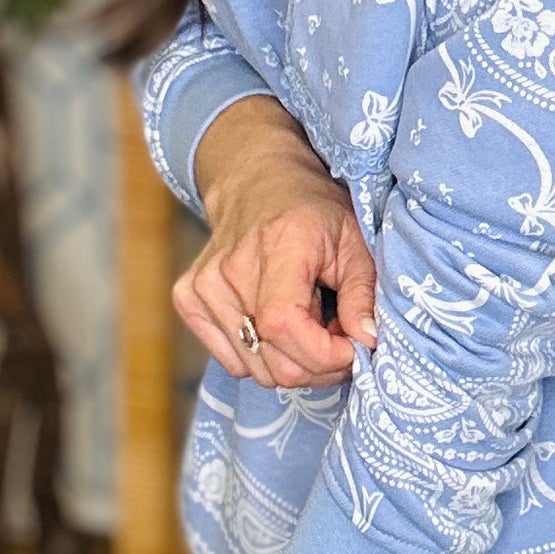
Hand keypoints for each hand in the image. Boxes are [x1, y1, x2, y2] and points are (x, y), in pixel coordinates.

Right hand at [178, 93, 376, 388]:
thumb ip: (363, 294)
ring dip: (292, 362)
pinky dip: (263, 356)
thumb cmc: (314, 214)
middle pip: (271, 360)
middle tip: (338, 340)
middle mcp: (230, 267)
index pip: (283, 325)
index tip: (353, 349)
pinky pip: (232, 361)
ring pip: (254, 368)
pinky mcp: (187, 299)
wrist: (259, 184)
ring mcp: (202, 285)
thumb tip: (367, 342)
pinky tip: (277, 324)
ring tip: (309, 326)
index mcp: (278, 244)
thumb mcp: (355, 242)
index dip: (323, 354)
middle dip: (317, 365)